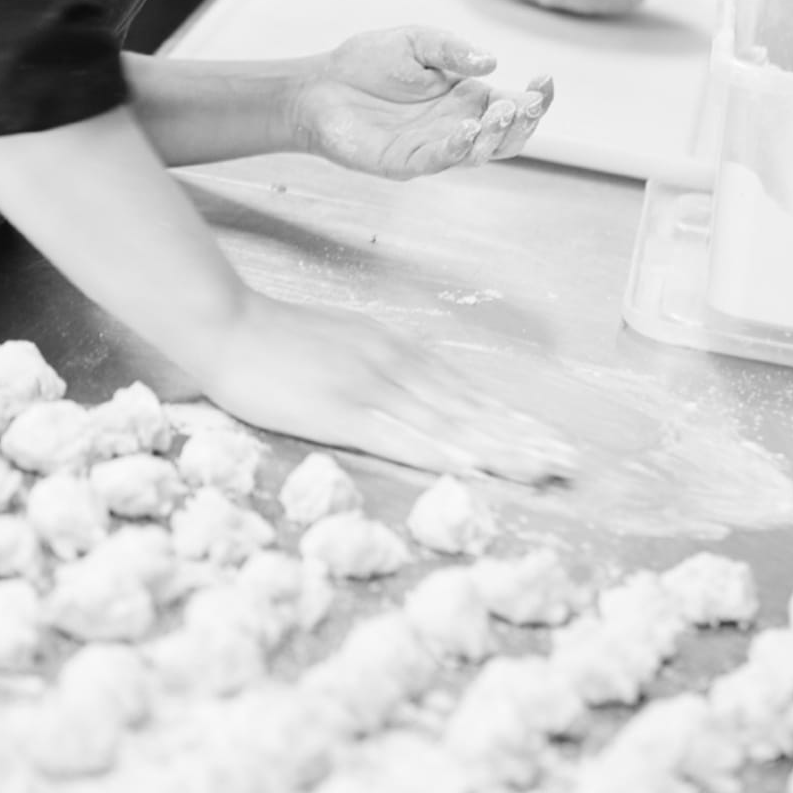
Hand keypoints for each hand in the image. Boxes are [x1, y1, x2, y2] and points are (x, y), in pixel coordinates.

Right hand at [199, 290, 574, 484]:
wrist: (226, 323)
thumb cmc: (270, 338)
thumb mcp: (337, 343)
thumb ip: (373, 366)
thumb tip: (405, 391)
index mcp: (393, 351)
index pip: (463, 391)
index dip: (507, 418)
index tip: (546, 438)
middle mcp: (395, 365)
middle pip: (469, 407)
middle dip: (519, 437)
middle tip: (566, 461)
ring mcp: (372, 386)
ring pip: (450, 422)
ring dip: (499, 447)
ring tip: (541, 468)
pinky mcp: (345, 409)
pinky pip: (403, 436)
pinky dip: (443, 451)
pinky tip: (473, 467)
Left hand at [293, 26, 551, 178]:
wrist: (319, 85)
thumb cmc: (368, 63)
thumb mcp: (415, 41)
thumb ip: (452, 50)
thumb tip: (491, 62)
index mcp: (466, 97)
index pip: (514, 104)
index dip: (537, 98)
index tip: (545, 80)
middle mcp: (456, 125)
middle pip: (506, 136)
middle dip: (524, 123)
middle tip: (527, 103)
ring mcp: (433, 147)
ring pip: (479, 153)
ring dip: (496, 136)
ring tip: (502, 112)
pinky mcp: (405, 162)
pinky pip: (439, 160)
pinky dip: (457, 148)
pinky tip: (465, 129)